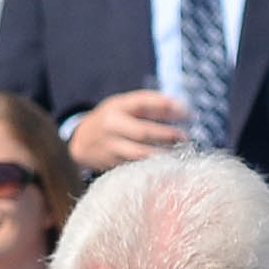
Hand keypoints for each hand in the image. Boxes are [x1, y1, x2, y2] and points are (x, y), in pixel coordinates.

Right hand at [64, 88, 194, 168]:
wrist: (80, 141)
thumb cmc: (112, 119)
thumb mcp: (126, 105)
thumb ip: (152, 105)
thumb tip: (183, 109)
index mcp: (116, 107)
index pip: (143, 103)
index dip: (167, 106)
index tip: (187, 112)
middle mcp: (110, 127)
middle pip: (142, 132)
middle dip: (166, 135)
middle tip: (184, 137)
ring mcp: (108, 147)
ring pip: (138, 154)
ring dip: (161, 154)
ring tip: (178, 153)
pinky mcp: (110, 164)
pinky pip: (134, 165)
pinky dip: (152, 165)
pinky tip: (166, 165)